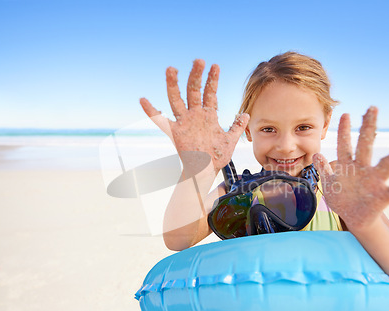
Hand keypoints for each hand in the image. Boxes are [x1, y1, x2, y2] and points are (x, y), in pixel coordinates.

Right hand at [140, 59, 249, 174]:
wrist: (206, 171)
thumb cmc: (217, 156)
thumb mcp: (230, 139)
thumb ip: (237, 126)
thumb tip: (246, 114)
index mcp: (208, 115)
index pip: (210, 93)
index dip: (212, 80)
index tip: (215, 66)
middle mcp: (195, 115)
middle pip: (194, 90)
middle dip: (196, 75)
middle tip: (198, 60)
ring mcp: (184, 122)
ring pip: (177, 99)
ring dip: (174, 84)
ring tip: (172, 69)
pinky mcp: (175, 132)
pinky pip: (160, 121)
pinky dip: (151, 111)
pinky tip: (143, 100)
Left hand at [313, 106, 388, 230]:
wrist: (354, 219)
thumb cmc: (344, 199)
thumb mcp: (331, 185)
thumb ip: (324, 169)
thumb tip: (316, 155)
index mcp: (351, 167)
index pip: (347, 145)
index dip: (346, 131)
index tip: (346, 113)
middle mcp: (365, 169)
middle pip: (367, 145)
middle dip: (369, 127)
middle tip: (372, 107)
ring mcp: (377, 182)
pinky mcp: (386, 197)